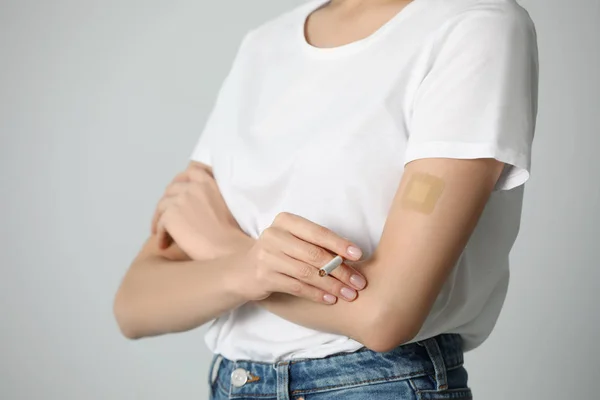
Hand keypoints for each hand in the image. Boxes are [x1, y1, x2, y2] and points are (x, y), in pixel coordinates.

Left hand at [151, 163, 246, 259]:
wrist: (229, 249)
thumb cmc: (231, 233)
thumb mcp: (227, 204)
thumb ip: (210, 195)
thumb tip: (193, 202)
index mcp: (208, 182)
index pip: (189, 173)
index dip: (181, 183)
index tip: (178, 195)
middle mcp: (193, 187)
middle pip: (171, 190)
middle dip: (168, 203)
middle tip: (167, 217)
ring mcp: (180, 200)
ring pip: (162, 206)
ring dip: (160, 220)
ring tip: (162, 234)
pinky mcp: (171, 216)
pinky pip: (160, 224)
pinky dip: (160, 235)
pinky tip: (165, 245)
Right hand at [236, 212, 367, 304]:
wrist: (243, 270)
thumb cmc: (278, 254)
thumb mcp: (293, 241)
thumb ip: (316, 244)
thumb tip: (352, 256)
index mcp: (285, 221)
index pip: (317, 232)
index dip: (340, 244)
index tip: (359, 255)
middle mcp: (274, 235)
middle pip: (314, 254)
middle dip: (341, 270)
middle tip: (359, 283)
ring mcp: (266, 256)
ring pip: (307, 272)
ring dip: (332, 285)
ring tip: (349, 294)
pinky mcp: (263, 277)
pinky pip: (296, 286)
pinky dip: (316, 294)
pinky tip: (330, 300)